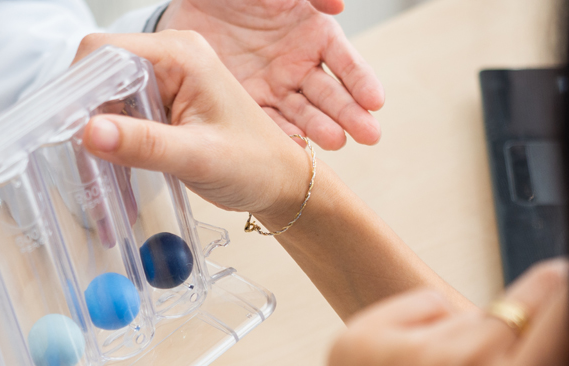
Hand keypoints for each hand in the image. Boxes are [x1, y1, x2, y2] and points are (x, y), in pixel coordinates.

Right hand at [75, 31, 314, 222]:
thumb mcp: (199, 157)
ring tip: (98, 194)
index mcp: (181, 56)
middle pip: (99, 80)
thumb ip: (144, 144)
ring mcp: (165, 85)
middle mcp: (169, 62)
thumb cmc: (256, 165)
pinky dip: (112, 155)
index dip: (77, 88)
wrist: (281, 184)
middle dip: (83, 126)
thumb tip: (89, 132)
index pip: (105, 53)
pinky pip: (120, 124)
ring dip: (96, 148)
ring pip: (105, 107)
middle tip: (80, 170)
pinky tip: (113, 189)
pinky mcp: (162, 109)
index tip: (64, 130)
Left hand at [158, 0, 383, 149]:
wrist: (193, 1)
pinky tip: (297, 147)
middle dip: (351, 114)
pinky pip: (268, 121)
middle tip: (370, 135)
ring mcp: (275, 86)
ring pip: (304, 113)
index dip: (361, 81)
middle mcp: (299, 64)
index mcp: (315, 34)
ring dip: (321, 129)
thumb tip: (339, 5)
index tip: (375, 101)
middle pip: (330, 94)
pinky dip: (283, 135)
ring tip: (337, 143)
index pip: (346, 62)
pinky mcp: (248, 101)